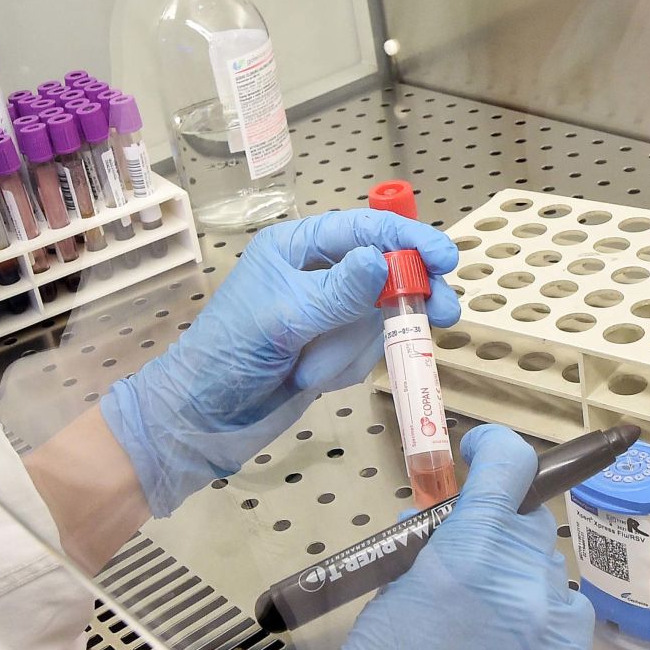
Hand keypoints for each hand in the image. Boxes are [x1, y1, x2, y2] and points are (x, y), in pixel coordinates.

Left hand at [100, 210, 458, 516]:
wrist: (202, 420)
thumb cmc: (229, 357)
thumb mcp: (285, 318)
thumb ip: (339, 292)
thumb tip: (383, 260)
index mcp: (296, 248)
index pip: (366, 229)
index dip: (409, 240)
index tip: (446, 259)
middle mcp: (316, 274)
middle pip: (385, 272)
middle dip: (408, 295)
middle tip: (444, 314)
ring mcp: (327, 315)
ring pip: (379, 319)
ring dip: (353, 349)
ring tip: (312, 369)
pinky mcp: (331, 351)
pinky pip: (366, 352)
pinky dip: (346, 368)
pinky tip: (313, 380)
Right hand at [295, 426, 595, 649]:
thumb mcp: (388, 600)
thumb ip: (430, 552)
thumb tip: (449, 524)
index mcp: (470, 558)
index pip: (511, 468)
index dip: (498, 450)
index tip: (485, 451)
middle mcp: (526, 587)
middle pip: (529, 524)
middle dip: (498, 530)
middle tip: (464, 557)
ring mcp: (557, 634)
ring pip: (547, 577)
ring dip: (518, 583)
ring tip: (477, 624)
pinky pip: (559, 626)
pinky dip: (534, 629)